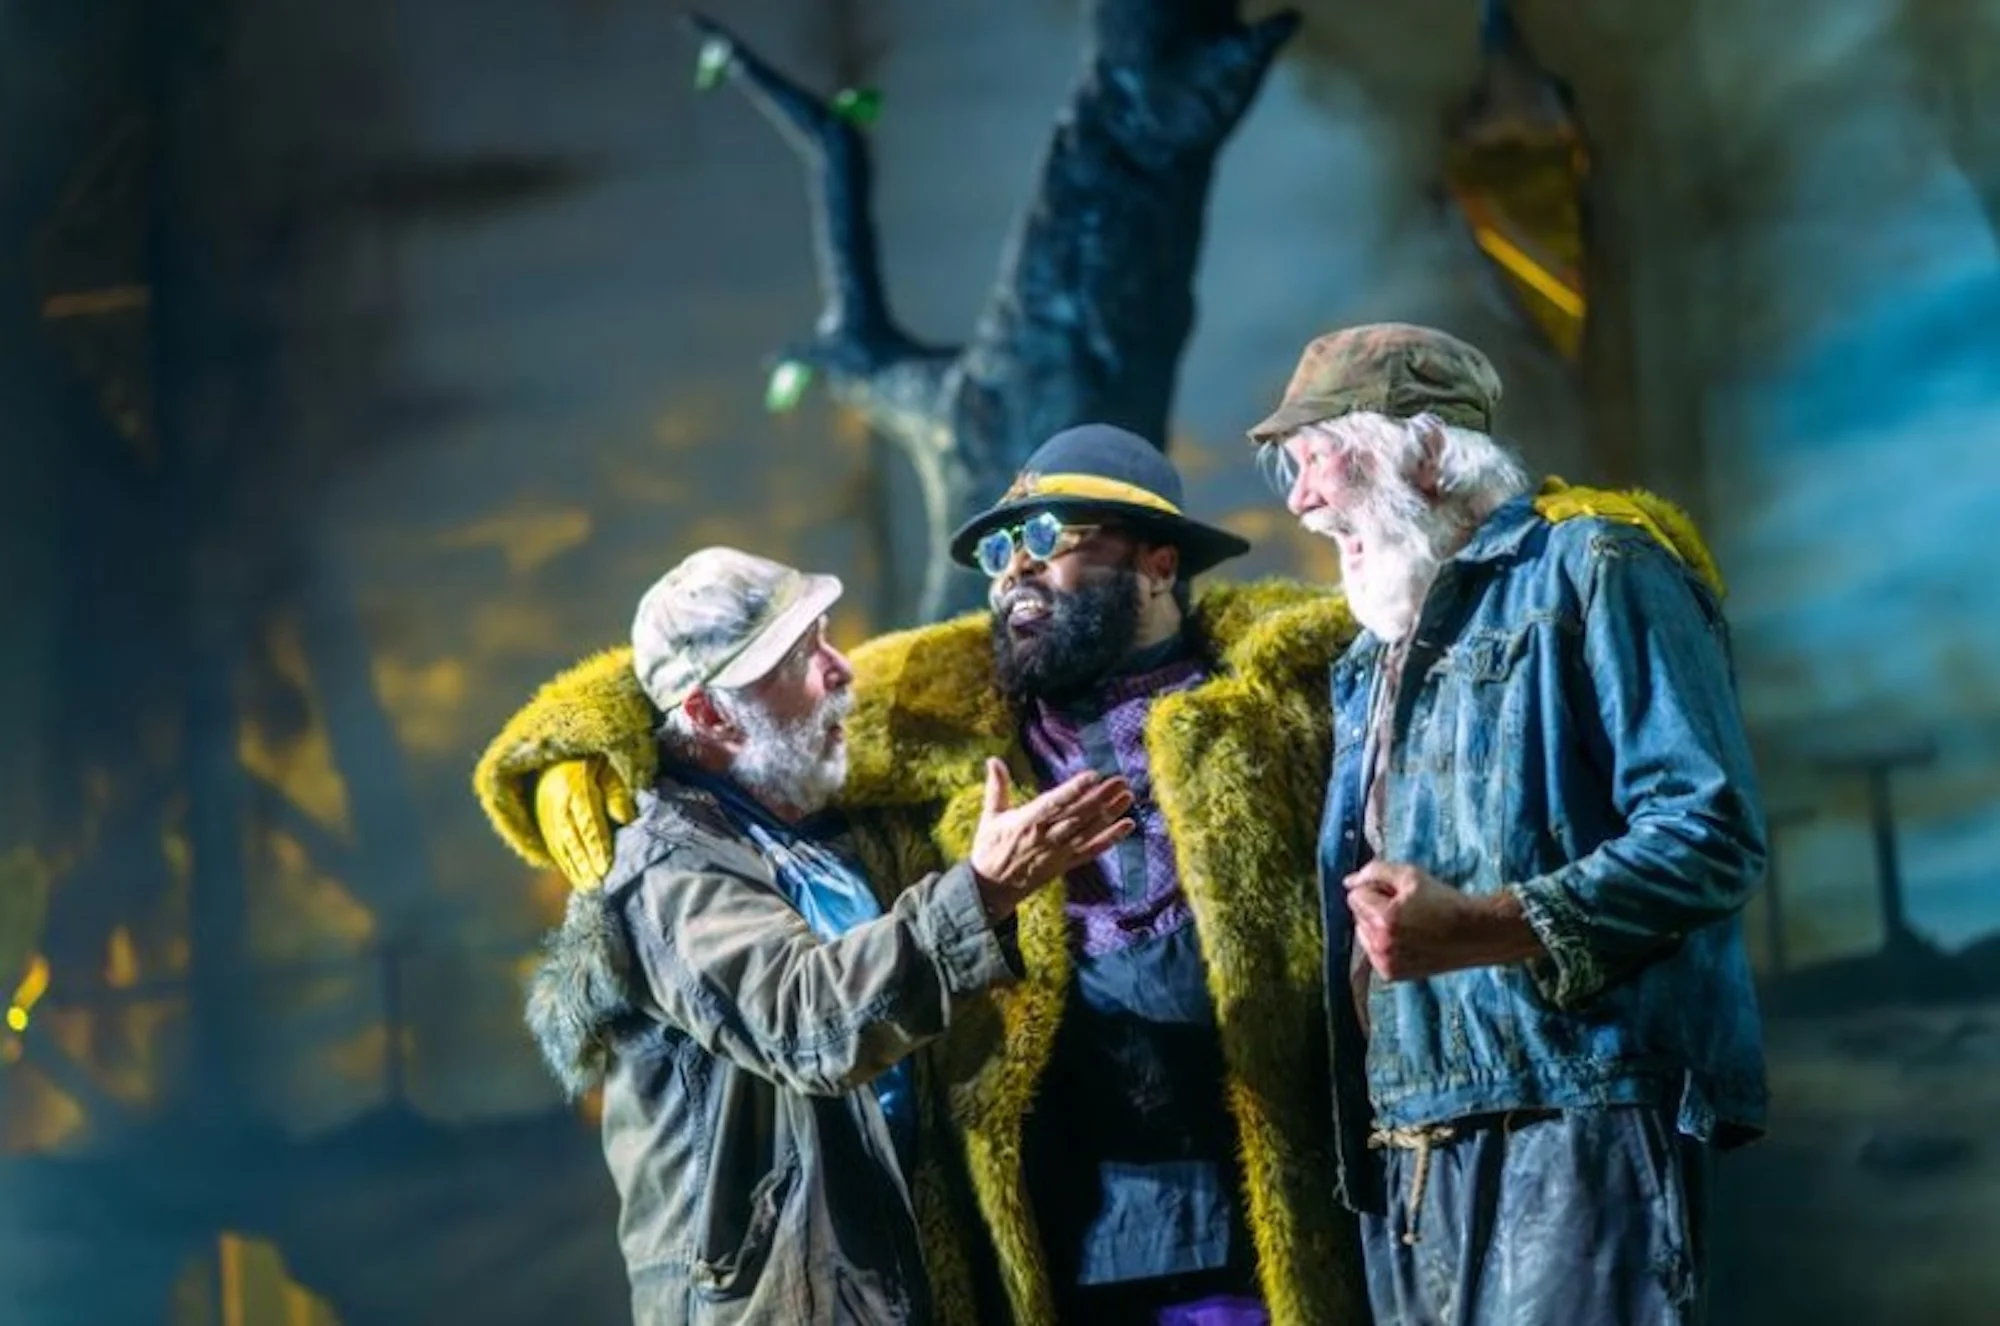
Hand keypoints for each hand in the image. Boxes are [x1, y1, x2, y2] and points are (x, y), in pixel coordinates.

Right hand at [536, 758, 638, 890]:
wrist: (561, 750)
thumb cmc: (595, 761)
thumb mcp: (611, 768)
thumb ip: (618, 792)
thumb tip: (626, 819)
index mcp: (575, 783)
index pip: (587, 819)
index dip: (596, 844)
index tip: (605, 866)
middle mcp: (556, 798)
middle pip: (571, 835)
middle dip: (584, 862)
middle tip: (597, 883)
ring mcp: (544, 808)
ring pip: (558, 842)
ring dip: (572, 867)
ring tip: (588, 886)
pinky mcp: (539, 816)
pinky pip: (550, 842)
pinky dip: (562, 861)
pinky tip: (574, 876)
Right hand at [970, 760, 1134, 919]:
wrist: (992, 890)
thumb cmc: (990, 849)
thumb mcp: (990, 817)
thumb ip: (996, 787)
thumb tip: (993, 759)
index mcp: (1026, 822)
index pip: (1054, 804)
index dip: (1074, 790)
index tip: (1093, 776)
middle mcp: (1045, 838)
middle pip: (1077, 816)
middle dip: (1100, 798)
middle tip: (1120, 781)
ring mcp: (1058, 853)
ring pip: (1088, 832)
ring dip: (1110, 815)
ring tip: (1127, 797)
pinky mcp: (1066, 864)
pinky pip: (1091, 851)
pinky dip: (1110, 839)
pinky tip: (1127, 826)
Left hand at [1344, 861, 1541, 980]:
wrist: (1474, 933)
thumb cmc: (1444, 900)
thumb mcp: (1410, 875)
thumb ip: (1374, 872)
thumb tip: (1348, 881)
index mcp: (1384, 919)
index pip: (1355, 895)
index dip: (1376, 888)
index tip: (1401, 893)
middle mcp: (1382, 945)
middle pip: (1357, 915)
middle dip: (1375, 906)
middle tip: (1408, 908)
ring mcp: (1386, 963)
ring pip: (1363, 933)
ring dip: (1377, 925)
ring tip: (1409, 923)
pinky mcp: (1392, 975)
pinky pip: (1374, 951)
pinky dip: (1385, 943)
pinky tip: (1409, 939)